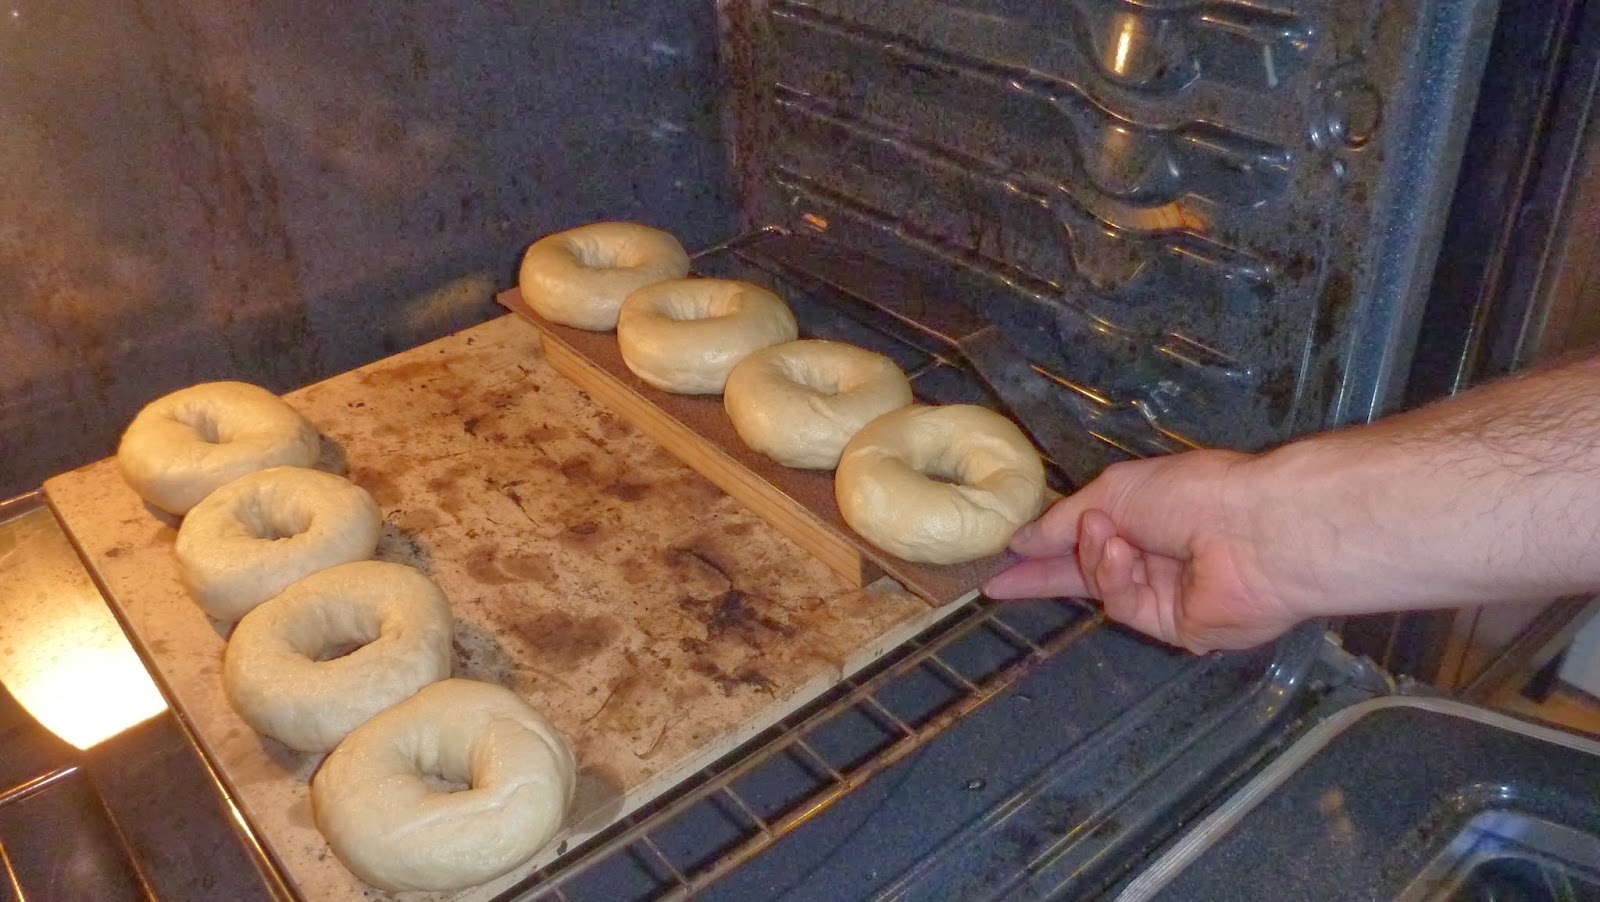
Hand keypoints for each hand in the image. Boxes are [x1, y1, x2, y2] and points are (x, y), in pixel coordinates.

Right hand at [983, 450, 1302, 652]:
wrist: (1255, 531)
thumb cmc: (1190, 493)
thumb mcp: (1113, 491)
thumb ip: (1062, 522)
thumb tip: (1019, 540)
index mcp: (1147, 514)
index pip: (1085, 535)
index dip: (1045, 545)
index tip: (1005, 555)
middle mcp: (1157, 555)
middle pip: (1088, 572)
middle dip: (1046, 574)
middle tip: (1000, 583)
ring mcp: (1168, 594)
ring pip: (1104, 588)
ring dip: (1097, 560)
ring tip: (1109, 536)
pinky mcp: (1177, 628)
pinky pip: (1128, 607)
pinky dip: (1120, 581)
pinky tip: (1128, 557)